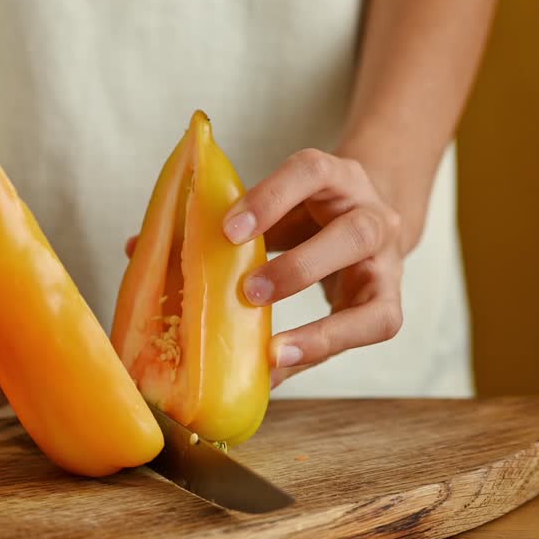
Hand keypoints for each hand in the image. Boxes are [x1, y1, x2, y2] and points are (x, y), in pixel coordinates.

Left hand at [223, 149, 405, 387]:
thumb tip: (150, 251)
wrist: (366, 221)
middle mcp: (375, 217)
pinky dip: (322, 351)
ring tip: (273, 352)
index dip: (271, 198)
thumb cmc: (310, 215)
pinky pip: (370, 334)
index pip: (312, 171)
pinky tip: (280, 367)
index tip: (229, 230)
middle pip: (356, 234)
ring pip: (376, 302)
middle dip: (300, 269)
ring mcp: (389, 266)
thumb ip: (237, 224)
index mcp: (340, 178)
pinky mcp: (388, 304)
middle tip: (249, 293)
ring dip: (321, 332)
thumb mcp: (282, 204)